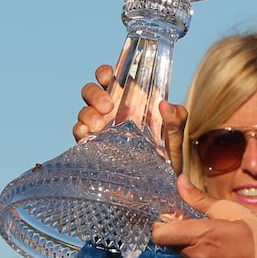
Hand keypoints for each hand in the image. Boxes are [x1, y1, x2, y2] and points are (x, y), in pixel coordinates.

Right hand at [73, 64, 188, 172]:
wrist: (159, 184)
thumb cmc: (167, 155)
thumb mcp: (175, 136)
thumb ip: (177, 119)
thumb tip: (166, 105)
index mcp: (129, 100)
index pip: (111, 79)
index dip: (105, 73)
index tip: (108, 76)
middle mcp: (111, 111)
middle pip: (91, 92)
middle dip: (95, 94)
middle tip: (108, 106)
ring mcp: (100, 128)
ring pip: (83, 111)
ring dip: (88, 114)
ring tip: (100, 125)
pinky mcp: (93, 146)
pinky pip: (79, 133)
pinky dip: (80, 130)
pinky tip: (88, 134)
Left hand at [152, 178, 256, 257]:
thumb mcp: (234, 211)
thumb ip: (201, 199)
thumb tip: (180, 181)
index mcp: (202, 237)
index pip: (159, 233)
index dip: (163, 222)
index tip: (178, 215)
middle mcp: (195, 257)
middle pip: (168, 242)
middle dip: (177, 231)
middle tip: (199, 222)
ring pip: (179, 252)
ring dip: (188, 243)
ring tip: (214, 237)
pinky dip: (198, 254)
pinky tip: (219, 249)